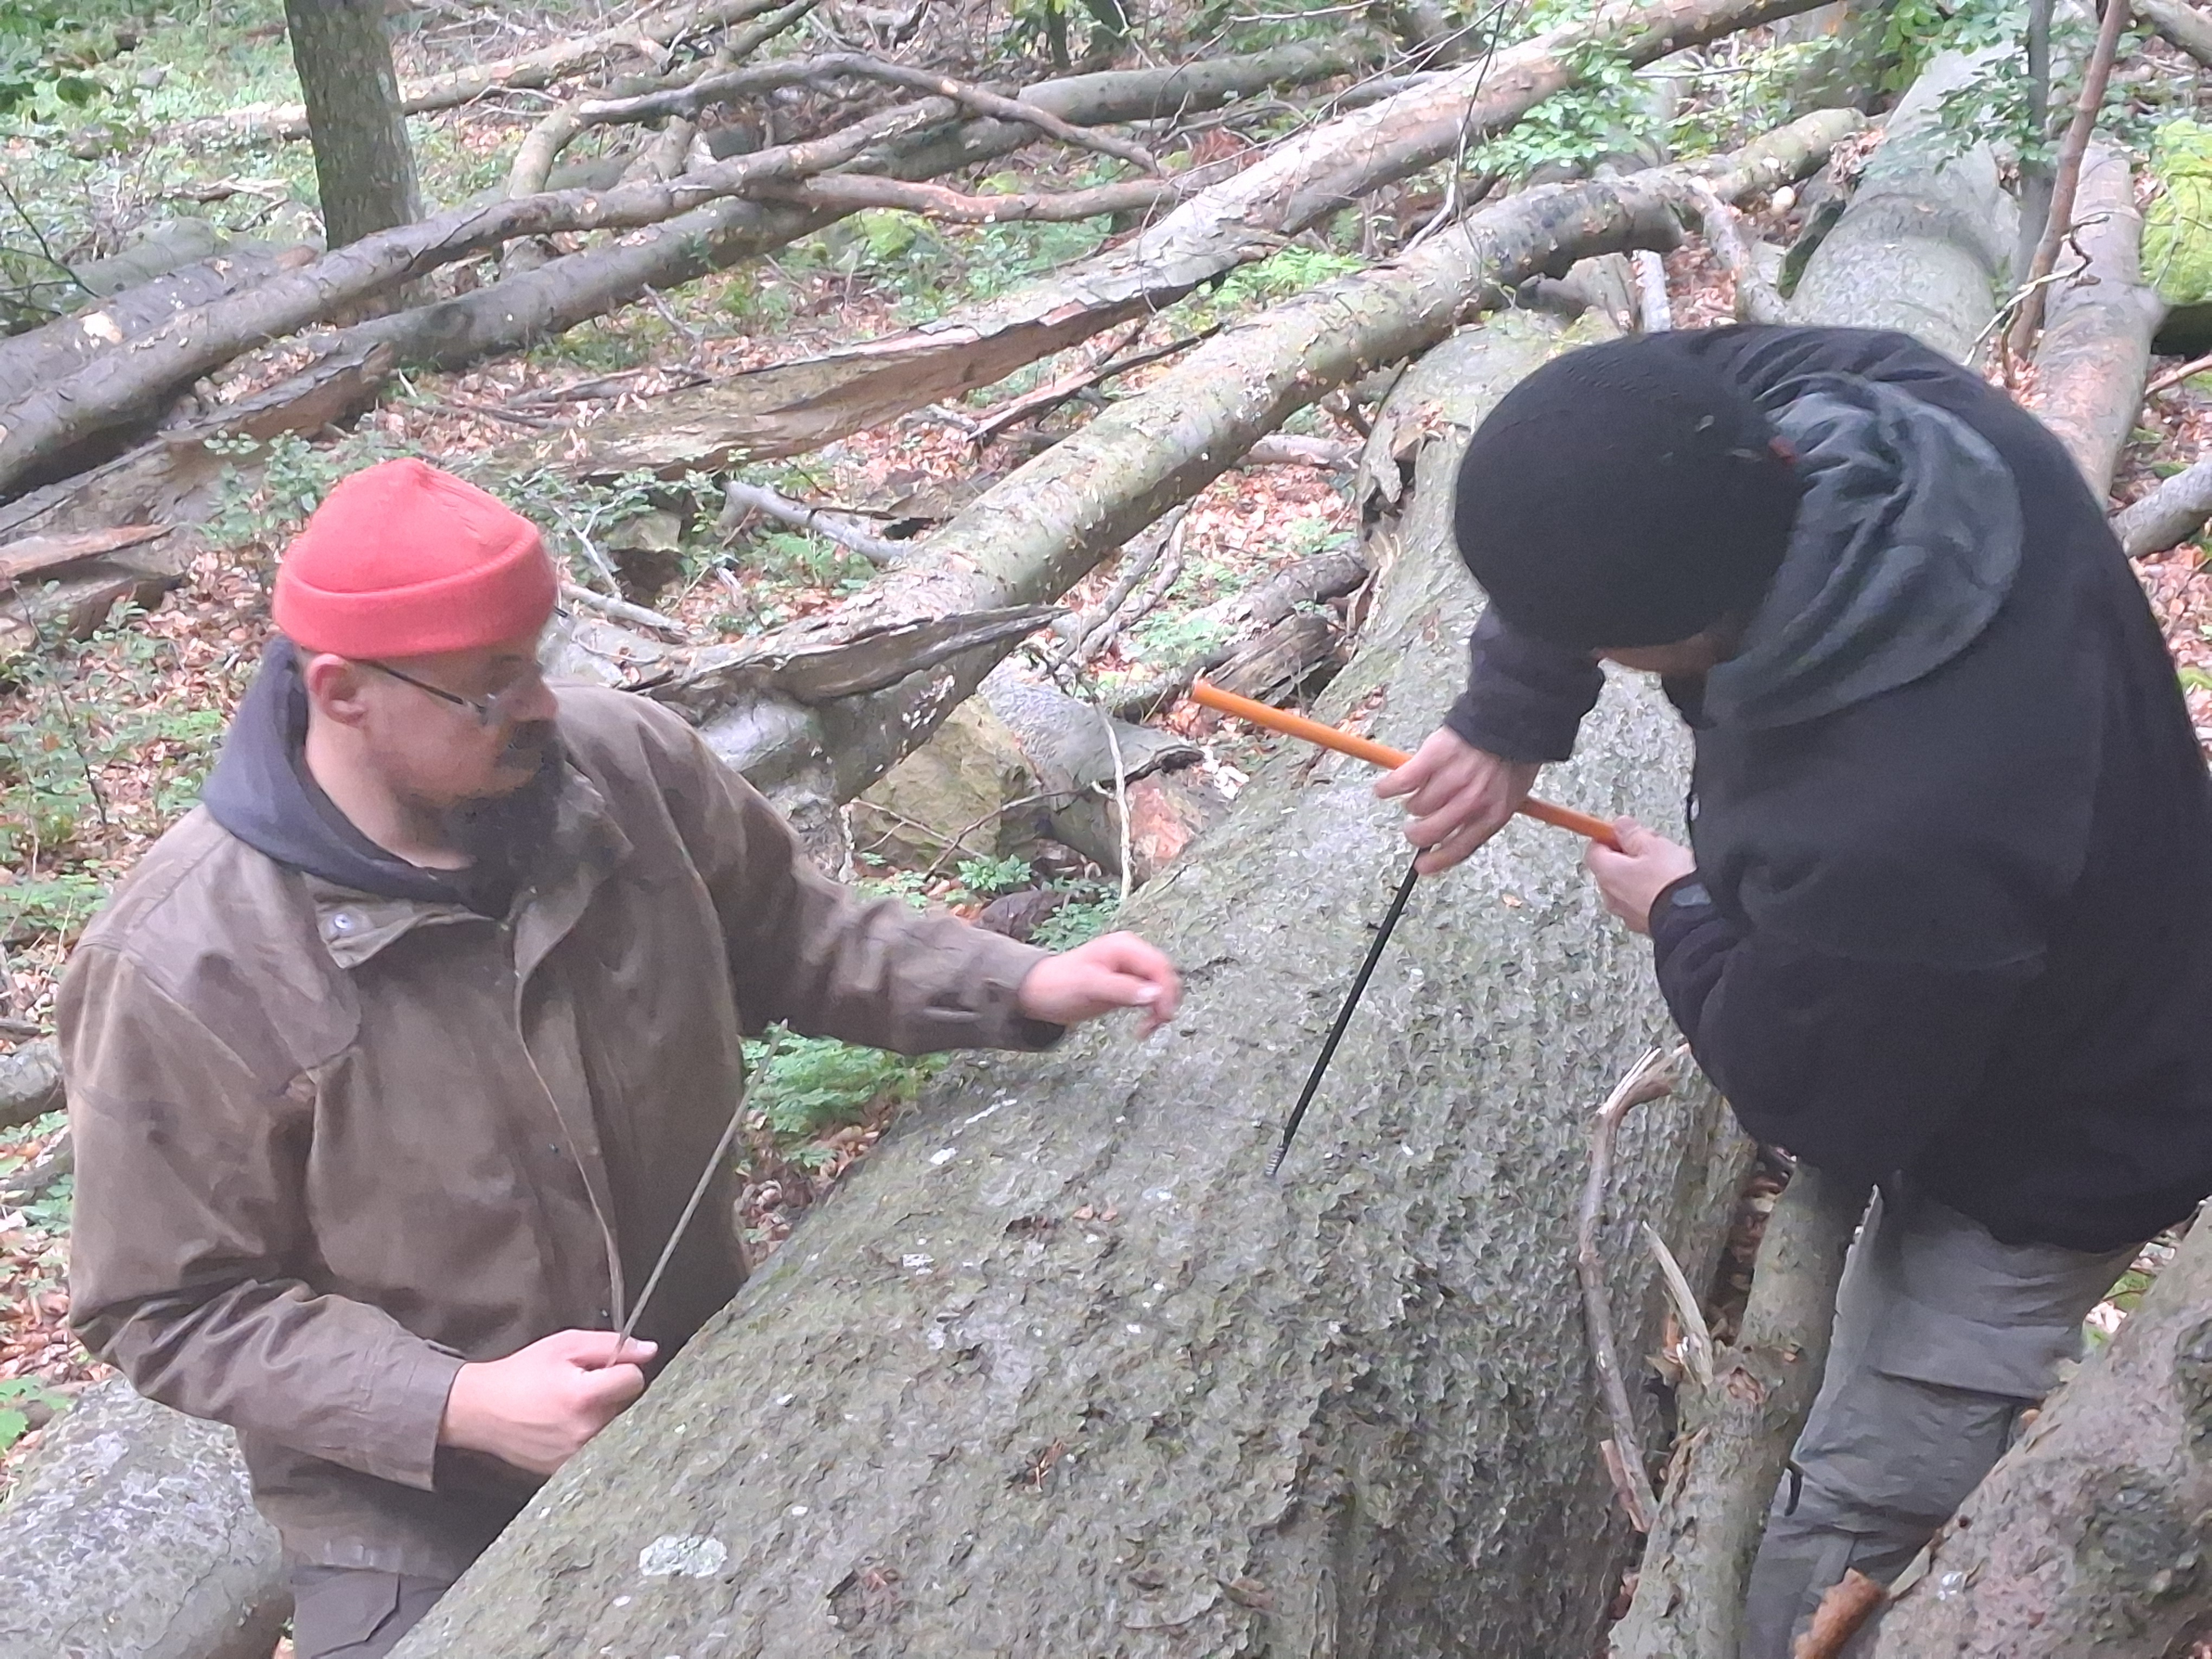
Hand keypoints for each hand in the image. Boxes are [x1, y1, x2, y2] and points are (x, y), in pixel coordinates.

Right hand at [438, 1329, 656, 1476]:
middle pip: (626, 1406)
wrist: (481, 1410)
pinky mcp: (566, 1470)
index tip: (606, 1367)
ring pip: (613, 1428)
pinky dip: (588, 1433)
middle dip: (612, 1392)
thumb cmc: (520, 1374)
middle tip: (583, 1386)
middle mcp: (584, 1431)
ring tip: (571, 1406)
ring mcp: (575, 1455)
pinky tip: (565, 1424)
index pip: (634, 1381)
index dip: (624, 1368)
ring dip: (601, 1414)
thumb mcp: (564, 1345)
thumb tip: (648, 1350)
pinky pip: (596, 1447)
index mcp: (584, 1397)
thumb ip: (610, 1345)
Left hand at [1018, 931, 1180, 1033]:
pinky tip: (1144, 1026)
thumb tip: (1153, 995)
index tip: (1162, 1015)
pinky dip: (1151, 1011)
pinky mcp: (1128, 986)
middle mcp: (1131, 955)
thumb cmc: (1057, 984)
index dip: (1165, 991)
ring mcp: (1131, 970)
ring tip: (1147, 1029)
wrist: (1038, 993)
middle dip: (1165, 1000)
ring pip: (1161, 988)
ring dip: (1160, 1008)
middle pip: (1164, 976)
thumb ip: (1122, 989)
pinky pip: (1151, 997)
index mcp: (1125, 947)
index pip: (1158, 966)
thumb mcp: (1089, 986)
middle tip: (1155, 1024)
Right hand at [1374, 728, 1539, 874]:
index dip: (1436, 861)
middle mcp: (1470, 803)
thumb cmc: (1513, 755)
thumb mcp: (1513, 794)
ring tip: (1420, 787)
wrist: (1512, 717)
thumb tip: (1454, 836)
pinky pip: (1399, 783)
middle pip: (1428, 833)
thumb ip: (1485, 815)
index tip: (1421, 867)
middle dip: (1416, 833)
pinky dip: (1387, 788)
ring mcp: (1451, 781)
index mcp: (1493, 815)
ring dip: (1412, 801)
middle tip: (1412, 827)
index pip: (1458, 849)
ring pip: (1415, 806)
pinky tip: (1384, 788)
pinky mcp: (1432, 760)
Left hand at [1584, 818, 1696, 935]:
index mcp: (1608, 874)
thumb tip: (1621, 826)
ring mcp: (1627, 913)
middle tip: (1653, 847)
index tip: (1625, 831)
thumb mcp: (1654, 846)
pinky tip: (1672, 886)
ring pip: (1629, 885)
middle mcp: (1612, 897)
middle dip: (1630, 855)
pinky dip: (1652, 891)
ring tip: (1669, 867)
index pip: (1594, 850)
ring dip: (1643, 874)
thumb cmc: (1671, 883)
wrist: (1695, 918)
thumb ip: (1633, 834)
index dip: (1608, 837)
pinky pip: (1642, 900)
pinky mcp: (1644, 923)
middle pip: (1612, 868)